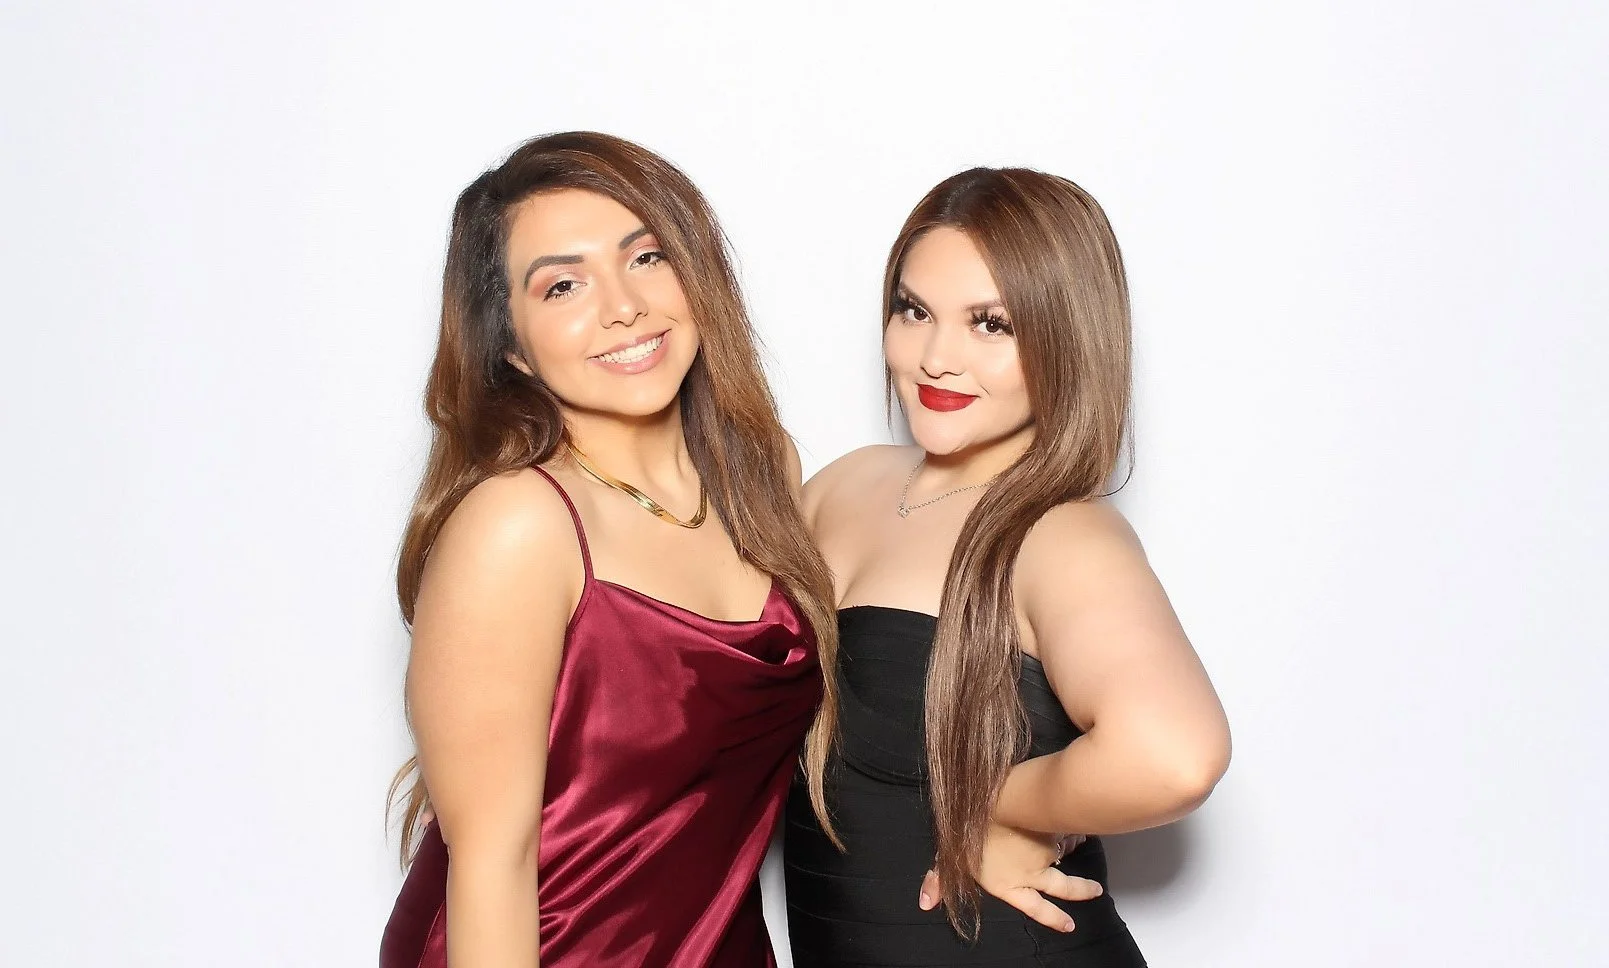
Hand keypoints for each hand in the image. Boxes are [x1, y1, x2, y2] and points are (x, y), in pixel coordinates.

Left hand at [917, 823, 1101, 932]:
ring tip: (1076, 840)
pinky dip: (1070, 826)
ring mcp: (1049, 852)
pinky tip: (1069, 817)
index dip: (1054, 918)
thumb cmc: (969, 830)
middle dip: (1083, 891)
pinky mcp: (1057, 830)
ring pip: (1066, 851)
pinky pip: (1067, 829)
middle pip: (1066, 888)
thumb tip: (925, 902)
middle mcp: (1034, 873)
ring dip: (1071, 845)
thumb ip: (938, 880)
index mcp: (1010, 885)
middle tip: (1096, 890)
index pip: (1037, 908)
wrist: (998, 802)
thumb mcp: (949, 857)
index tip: (1069, 925)